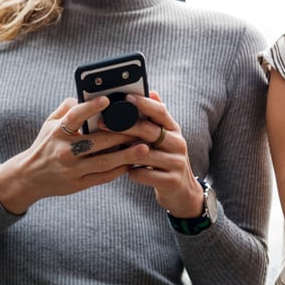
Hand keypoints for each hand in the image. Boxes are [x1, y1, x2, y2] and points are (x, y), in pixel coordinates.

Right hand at [0, 96, 147, 213]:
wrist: (29, 177)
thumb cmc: (45, 145)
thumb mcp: (49, 124)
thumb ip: (66, 109)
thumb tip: (85, 95)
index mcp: (57, 132)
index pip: (74, 117)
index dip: (90, 108)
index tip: (107, 100)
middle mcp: (64, 151)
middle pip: (97, 141)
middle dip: (121, 134)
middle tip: (142, 126)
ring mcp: (71, 169)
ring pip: (103, 162)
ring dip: (126, 155)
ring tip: (144, 148)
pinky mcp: (77, 184)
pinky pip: (102, 177)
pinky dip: (118, 171)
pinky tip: (131, 164)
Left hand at [117, 91, 202, 217]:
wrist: (182, 191)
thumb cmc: (165, 159)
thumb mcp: (165, 138)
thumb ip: (156, 119)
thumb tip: (151, 92)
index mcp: (174, 130)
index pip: (160, 112)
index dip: (143, 103)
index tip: (126, 97)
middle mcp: (178, 144)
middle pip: (149, 131)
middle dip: (124, 126)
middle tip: (102, 123)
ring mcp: (176, 163)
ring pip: (144, 154)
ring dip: (124, 151)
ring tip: (106, 149)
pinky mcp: (171, 182)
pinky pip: (145, 174)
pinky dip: (132, 172)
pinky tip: (123, 171)